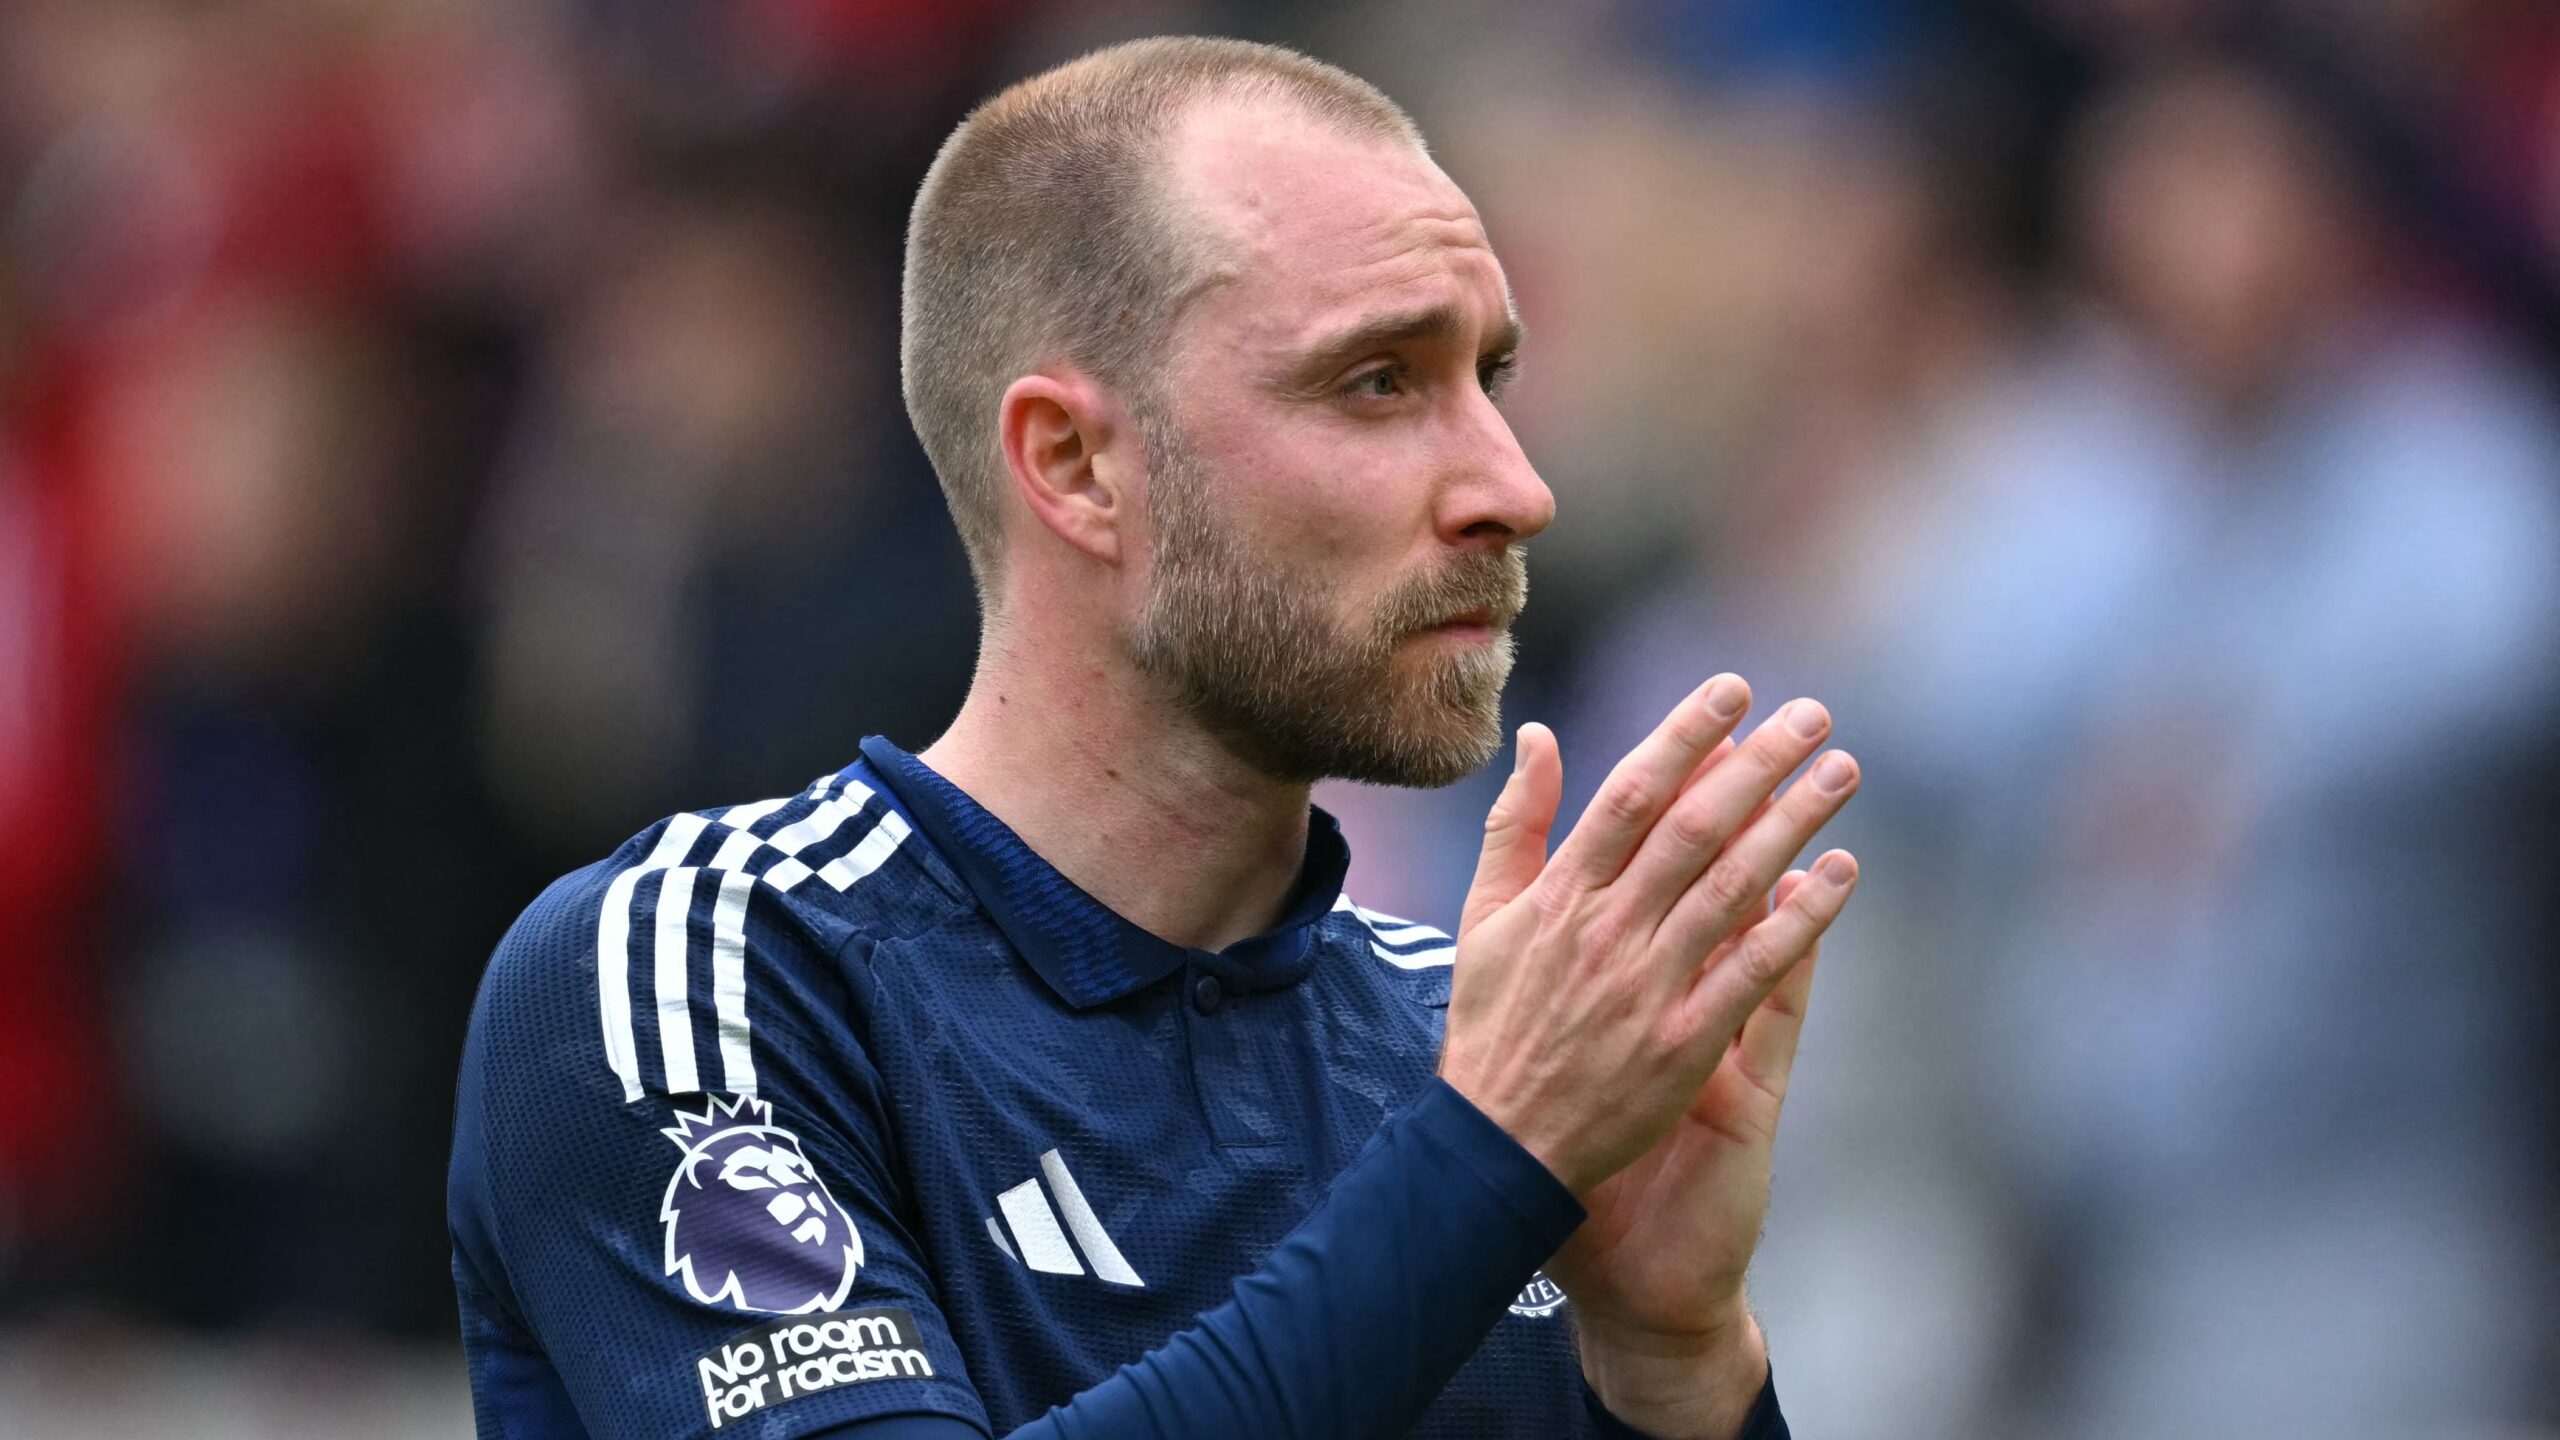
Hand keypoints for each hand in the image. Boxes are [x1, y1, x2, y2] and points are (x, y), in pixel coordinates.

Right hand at [1441, 677, 1858, 1439]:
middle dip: (1759, 762)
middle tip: (1813, 714)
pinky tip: (1842, 874)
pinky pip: (1757, 970)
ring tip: (1841, 771)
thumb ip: (1517, 823)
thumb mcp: (1484, 915)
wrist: (1498, 1144)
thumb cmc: (1492, 1023)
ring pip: (1736, 887)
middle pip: (1697, 826)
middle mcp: (1608, 930)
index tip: (1733, 690)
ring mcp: (1650, 986)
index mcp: (1559, 895)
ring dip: (1795, 822)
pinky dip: (1803, 920)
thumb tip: (1543, 734)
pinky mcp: (1685, 1042)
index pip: (1632, 793)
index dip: (1686, 735)